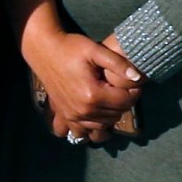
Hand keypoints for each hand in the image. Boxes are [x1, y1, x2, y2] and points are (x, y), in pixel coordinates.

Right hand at [25, 24, 140, 143]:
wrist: (44, 51)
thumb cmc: (70, 48)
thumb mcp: (95, 50)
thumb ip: (118, 63)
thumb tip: (137, 77)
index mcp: (93, 95)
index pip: (126, 101)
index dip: (134, 92)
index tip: (132, 82)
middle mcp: (83, 111)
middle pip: (116, 115)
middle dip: (123, 103)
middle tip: (120, 88)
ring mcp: (72, 116)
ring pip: (102, 127)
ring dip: (110, 116)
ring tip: (109, 101)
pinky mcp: (64, 116)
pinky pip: (80, 133)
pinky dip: (89, 129)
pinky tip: (92, 118)